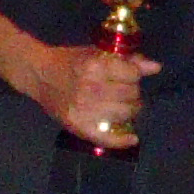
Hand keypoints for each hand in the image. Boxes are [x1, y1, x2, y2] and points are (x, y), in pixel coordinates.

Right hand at [26, 41, 156, 142]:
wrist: (38, 74)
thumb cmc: (69, 61)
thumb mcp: (96, 52)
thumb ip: (127, 59)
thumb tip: (155, 67)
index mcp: (95, 65)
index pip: (132, 75)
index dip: (134, 75)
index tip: (129, 76)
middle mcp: (91, 88)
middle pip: (131, 95)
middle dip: (133, 93)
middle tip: (125, 92)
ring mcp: (84, 109)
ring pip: (124, 115)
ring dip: (129, 111)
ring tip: (123, 107)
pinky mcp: (78, 126)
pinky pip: (107, 137)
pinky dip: (122, 140)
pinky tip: (132, 138)